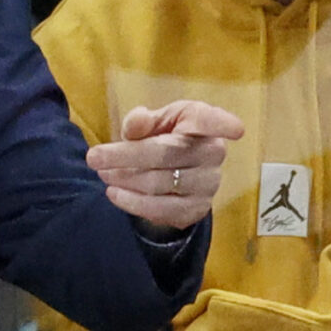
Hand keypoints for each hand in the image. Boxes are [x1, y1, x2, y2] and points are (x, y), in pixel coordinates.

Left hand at [85, 100, 243, 232]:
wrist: (174, 174)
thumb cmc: (164, 138)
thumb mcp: (152, 123)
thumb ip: (142, 121)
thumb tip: (138, 121)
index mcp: (201, 122)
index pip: (213, 122)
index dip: (223, 125)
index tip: (235, 130)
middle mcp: (212, 153)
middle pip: (165, 154)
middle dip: (125, 157)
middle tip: (94, 158)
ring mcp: (208, 184)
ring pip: (160, 184)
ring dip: (125, 180)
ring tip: (102, 175)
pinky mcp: (198, 209)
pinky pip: (162, 210)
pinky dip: (133, 203)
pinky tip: (115, 194)